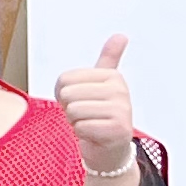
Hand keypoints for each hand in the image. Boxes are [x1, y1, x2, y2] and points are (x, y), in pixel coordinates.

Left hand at [55, 35, 136, 174]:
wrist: (109, 150)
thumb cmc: (98, 116)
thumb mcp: (100, 85)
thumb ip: (108, 59)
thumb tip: (121, 35)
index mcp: (112, 76)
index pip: (64, 79)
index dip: (64, 95)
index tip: (83, 101)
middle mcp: (120, 90)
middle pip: (67, 94)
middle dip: (70, 109)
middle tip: (86, 116)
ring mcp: (122, 110)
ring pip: (74, 110)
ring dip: (76, 122)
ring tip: (90, 124)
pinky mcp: (118, 129)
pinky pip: (81, 127)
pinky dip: (83, 135)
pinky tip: (95, 136)